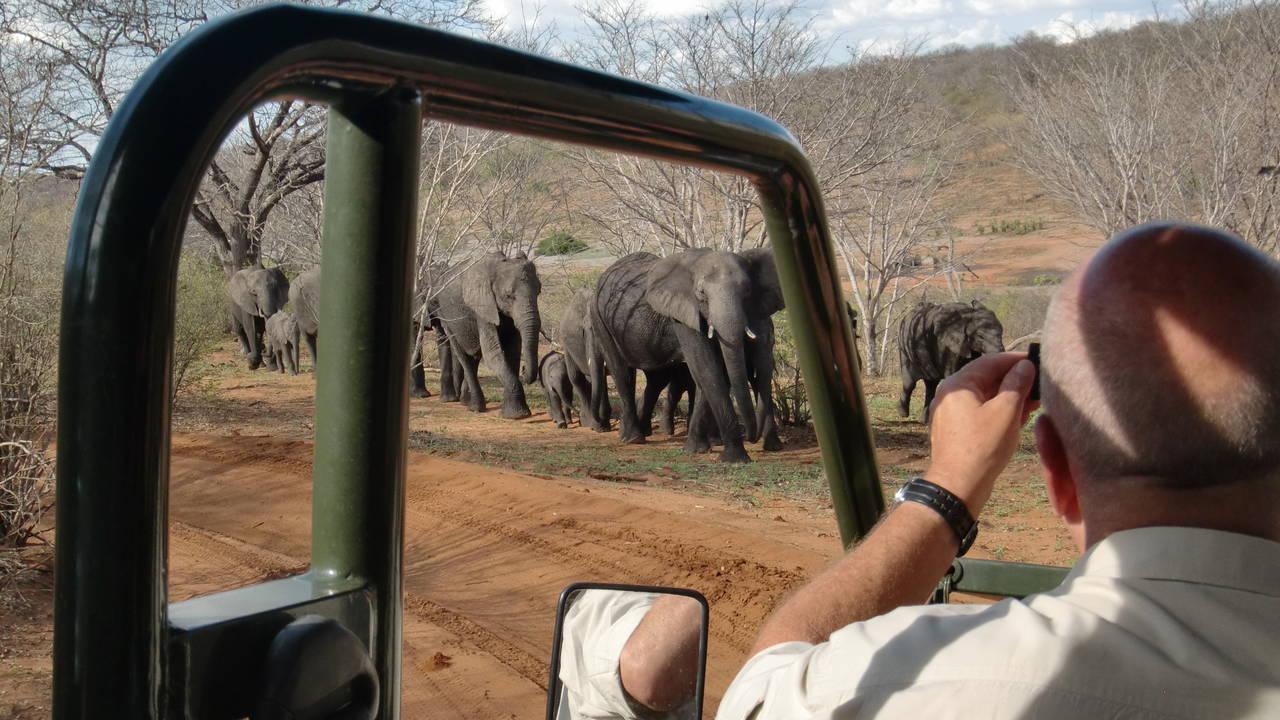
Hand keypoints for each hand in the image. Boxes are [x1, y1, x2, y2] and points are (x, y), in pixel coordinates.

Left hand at [925, 352, 1037, 514]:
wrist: (959, 486)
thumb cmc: (982, 447)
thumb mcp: (1006, 411)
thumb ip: (1017, 384)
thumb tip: (1025, 366)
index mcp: (957, 385)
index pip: (989, 362)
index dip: (1015, 360)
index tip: (1036, 359)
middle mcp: (951, 395)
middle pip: (987, 379)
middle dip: (1015, 381)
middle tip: (1039, 384)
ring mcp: (952, 413)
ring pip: (986, 397)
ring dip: (1010, 398)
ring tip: (1035, 402)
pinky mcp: (957, 430)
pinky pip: (981, 413)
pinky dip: (1000, 412)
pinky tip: (1020, 418)